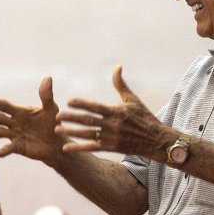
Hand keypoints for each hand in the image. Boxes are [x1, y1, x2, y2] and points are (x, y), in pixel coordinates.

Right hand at [0, 77, 64, 165]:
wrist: (58, 143)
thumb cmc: (53, 123)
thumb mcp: (51, 109)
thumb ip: (46, 96)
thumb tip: (48, 78)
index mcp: (20, 111)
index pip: (5, 106)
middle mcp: (15, 122)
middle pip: (0, 118)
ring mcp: (15, 135)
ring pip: (1, 132)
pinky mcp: (19, 147)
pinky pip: (9, 148)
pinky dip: (4, 151)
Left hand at [55, 65, 170, 157]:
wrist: (156, 140)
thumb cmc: (144, 117)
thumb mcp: (133, 99)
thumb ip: (120, 84)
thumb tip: (116, 66)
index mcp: (117, 111)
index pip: (96, 107)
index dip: (82, 104)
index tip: (69, 101)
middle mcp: (113, 125)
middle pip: (89, 121)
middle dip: (72, 118)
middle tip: (57, 116)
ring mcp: (112, 137)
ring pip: (88, 135)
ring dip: (72, 133)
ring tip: (57, 130)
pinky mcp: (112, 147)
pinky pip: (93, 147)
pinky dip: (80, 148)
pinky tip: (66, 148)